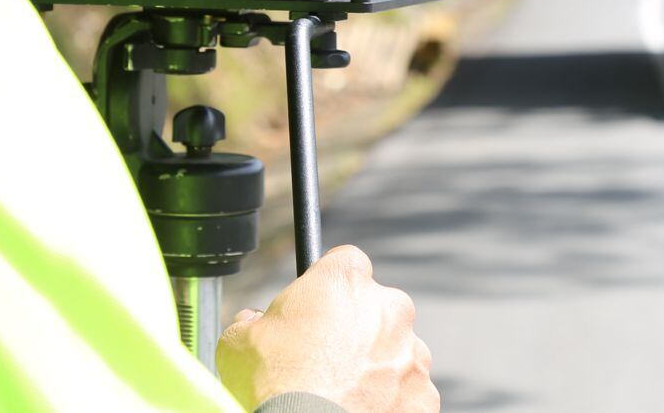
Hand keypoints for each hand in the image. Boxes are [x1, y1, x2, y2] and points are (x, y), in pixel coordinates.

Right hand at [216, 245, 436, 412]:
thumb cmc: (273, 385)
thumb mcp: (239, 340)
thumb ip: (254, 320)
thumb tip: (253, 322)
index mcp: (345, 280)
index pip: (346, 264)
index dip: (329, 288)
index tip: (317, 309)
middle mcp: (389, 308)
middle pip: (377, 308)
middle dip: (357, 328)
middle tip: (327, 358)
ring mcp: (412, 353)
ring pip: (396, 351)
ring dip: (376, 365)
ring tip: (342, 392)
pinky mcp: (424, 395)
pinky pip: (407, 391)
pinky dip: (390, 401)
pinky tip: (360, 410)